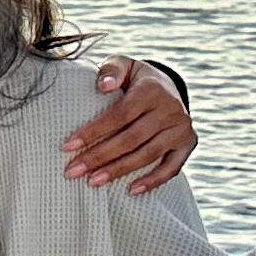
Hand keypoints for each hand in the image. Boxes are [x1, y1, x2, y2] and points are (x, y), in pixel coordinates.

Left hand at [64, 58, 195, 193]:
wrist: (167, 86)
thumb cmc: (134, 79)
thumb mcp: (123, 65)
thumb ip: (111, 70)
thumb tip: (104, 85)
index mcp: (151, 90)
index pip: (120, 115)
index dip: (94, 131)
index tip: (67, 147)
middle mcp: (170, 109)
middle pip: (131, 138)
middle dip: (99, 156)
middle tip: (72, 171)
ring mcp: (181, 128)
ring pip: (148, 154)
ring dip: (119, 171)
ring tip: (92, 182)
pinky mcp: (188, 144)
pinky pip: (172, 167)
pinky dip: (153, 181)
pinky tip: (130, 191)